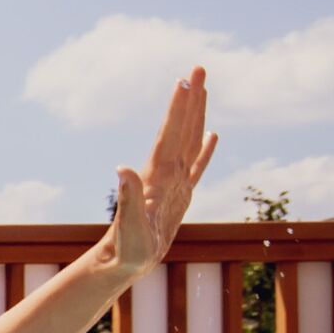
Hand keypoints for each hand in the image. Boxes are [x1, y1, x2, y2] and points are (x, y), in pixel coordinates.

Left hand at [105, 68, 217, 277]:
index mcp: (156, 177)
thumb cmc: (125, 251)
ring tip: (202, 89)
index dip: (179, 108)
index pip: (170, 135)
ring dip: (196, 115)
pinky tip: (213, 134)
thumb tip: (122, 168)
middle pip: (181, 129)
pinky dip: (206, 149)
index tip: (186, 79)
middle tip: (198, 68)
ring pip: (190, 141)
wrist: (121, 264)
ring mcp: (174, 183)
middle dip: (190, 99)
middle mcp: (165, 174)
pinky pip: (197, 167)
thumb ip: (128, 199)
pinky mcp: (181, 196)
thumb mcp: (128, 227)